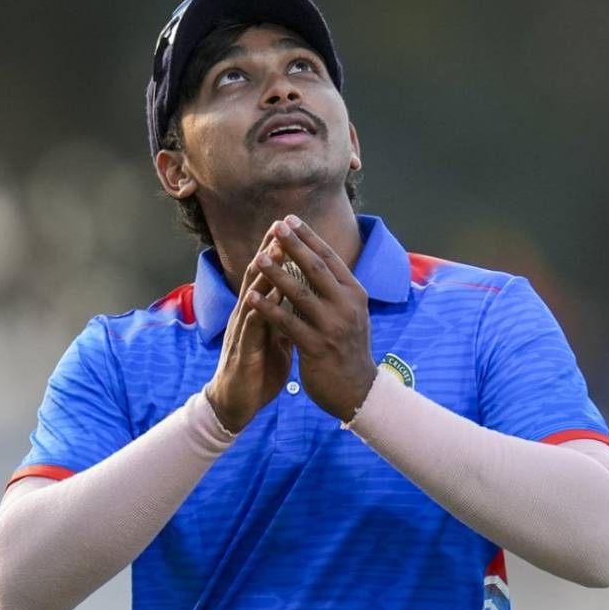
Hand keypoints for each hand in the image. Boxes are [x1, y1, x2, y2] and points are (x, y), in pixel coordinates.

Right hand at [205, 232, 293, 433]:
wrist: (236, 404)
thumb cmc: (257, 369)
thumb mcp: (274, 337)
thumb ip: (283, 316)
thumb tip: (298, 297)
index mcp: (258, 312)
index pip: (268, 276)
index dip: (278, 252)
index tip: (291, 228)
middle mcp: (247, 316)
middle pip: (257, 278)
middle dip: (268, 251)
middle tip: (280, 226)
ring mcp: (242, 332)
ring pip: (251, 297)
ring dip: (262, 275)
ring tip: (274, 252)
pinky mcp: (243, 352)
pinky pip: (250, 328)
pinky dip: (258, 311)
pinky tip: (266, 298)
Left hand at [247, 215, 377, 421]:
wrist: (358, 390)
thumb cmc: (349, 349)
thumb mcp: (350, 313)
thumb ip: (335, 289)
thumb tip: (317, 259)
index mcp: (354, 294)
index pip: (330, 259)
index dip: (309, 237)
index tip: (290, 219)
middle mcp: (346, 306)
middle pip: (316, 269)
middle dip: (294, 245)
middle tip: (276, 226)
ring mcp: (332, 326)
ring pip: (300, 293)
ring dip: (277, 273)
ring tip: (258, 256)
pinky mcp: (316, 347)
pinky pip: (287, 323)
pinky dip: (268, 308)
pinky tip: (250, 297)